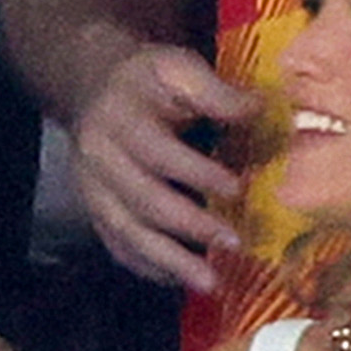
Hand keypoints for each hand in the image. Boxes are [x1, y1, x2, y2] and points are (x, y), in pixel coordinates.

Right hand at [70, 40, 256, 290]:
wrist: (93, 89)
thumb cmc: (147, 80)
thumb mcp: (177, 67)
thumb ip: (213, 90)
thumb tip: (258, 111)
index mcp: (121, 120)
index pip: (158, 153)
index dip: (197, 173)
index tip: (238, 189)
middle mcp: (99, 160)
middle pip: (143, 201)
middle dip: (191, 226)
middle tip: (235, 243)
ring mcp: (93, 192)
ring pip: (128, 233)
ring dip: (170, 261)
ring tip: (210, 282)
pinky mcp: (95, 213)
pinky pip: (119, 247)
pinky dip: (150, 267)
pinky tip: (180, 280)